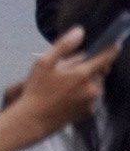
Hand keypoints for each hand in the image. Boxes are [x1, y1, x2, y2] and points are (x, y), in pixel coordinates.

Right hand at [7, 27, 113, 141]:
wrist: (33, 119)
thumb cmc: (36, 89)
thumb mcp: (43, 63)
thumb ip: (63, 46)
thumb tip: (80, 31)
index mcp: (83, 74)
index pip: (104, 59)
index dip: (111, 50)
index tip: (116, 43)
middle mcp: (93, 88)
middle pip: (98, 72)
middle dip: (88, 67)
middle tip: (67, 69)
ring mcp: (92, 102)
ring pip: (95, 85)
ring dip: (86, 81)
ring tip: (64, 84)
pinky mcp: (89, 113)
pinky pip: (91, 97)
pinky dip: (83, 93)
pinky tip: (66, 96)